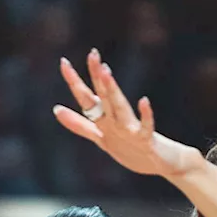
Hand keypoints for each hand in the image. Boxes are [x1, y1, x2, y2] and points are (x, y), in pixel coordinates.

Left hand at [53, 50, 203, 178]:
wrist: (161, 163)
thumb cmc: (130, 148)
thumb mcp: (100, 137)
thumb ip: (79, 124)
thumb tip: (55, 109)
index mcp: (105, 118)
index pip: (88, 96)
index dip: (75, 81)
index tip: (63, 62)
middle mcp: (117, 120)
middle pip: (103, 96)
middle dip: (96, 76)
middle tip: (92, 53)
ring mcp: (131, 129)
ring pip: (120, 108)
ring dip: (113, 91)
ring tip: (106, 72)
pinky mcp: (146, 140)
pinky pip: (146, 127)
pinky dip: (146, 116)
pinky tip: (144, 101)